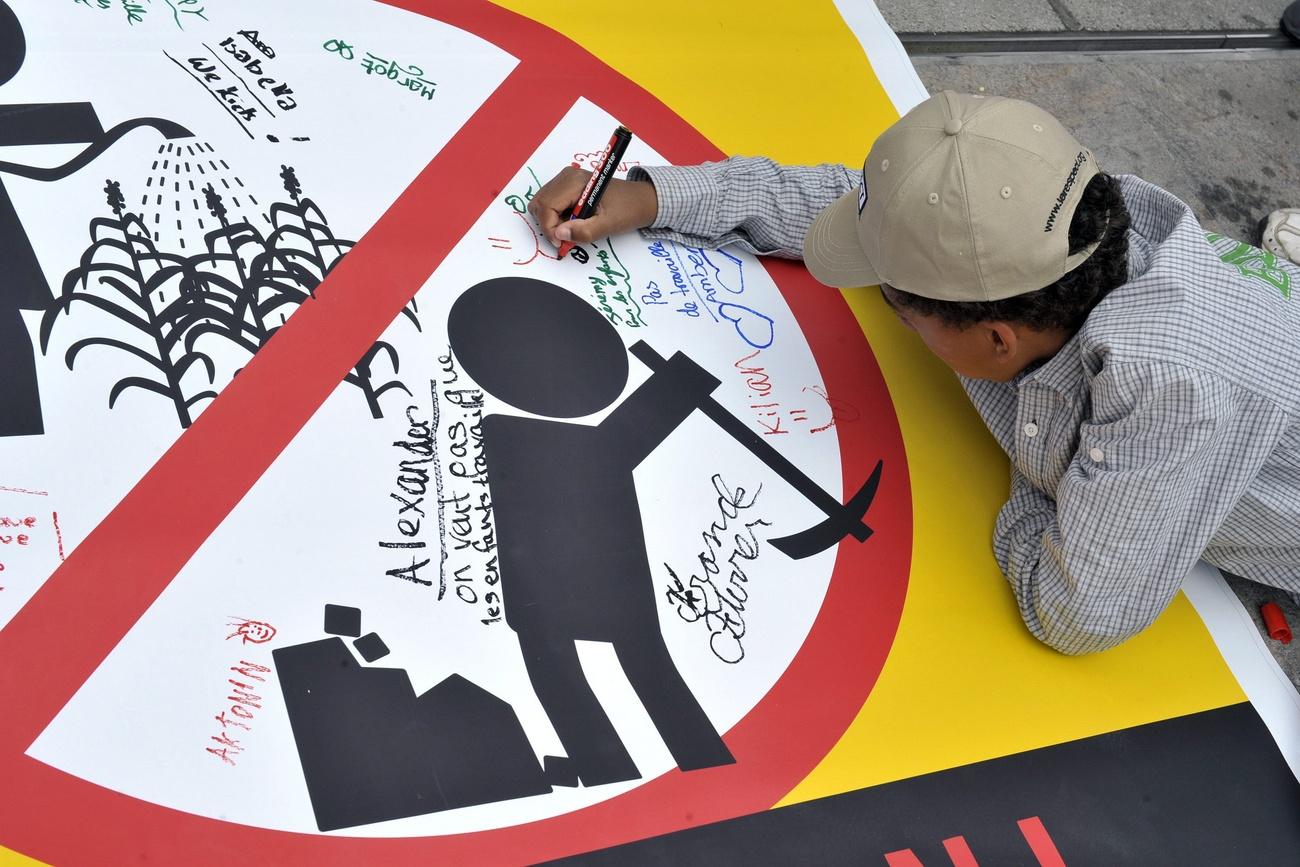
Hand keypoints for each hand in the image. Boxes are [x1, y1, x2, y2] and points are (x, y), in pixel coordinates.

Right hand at [528, 165, 657, 248]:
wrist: (641, 199)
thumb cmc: (628, 209)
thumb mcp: (609, 225)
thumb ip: (584, 231)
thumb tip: (560, 235)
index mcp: (576, 182)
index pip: (547, 205)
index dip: (550, 228)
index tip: (561, 244)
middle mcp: (567, 176)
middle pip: (540, 203)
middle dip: (549, 225)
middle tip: (567, 238)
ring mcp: (566, 179)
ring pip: (542, 204)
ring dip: (552, 221)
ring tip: (573, 228)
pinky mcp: (567, 186)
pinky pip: (550, 202)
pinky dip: (556, 216)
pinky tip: (573, 221)